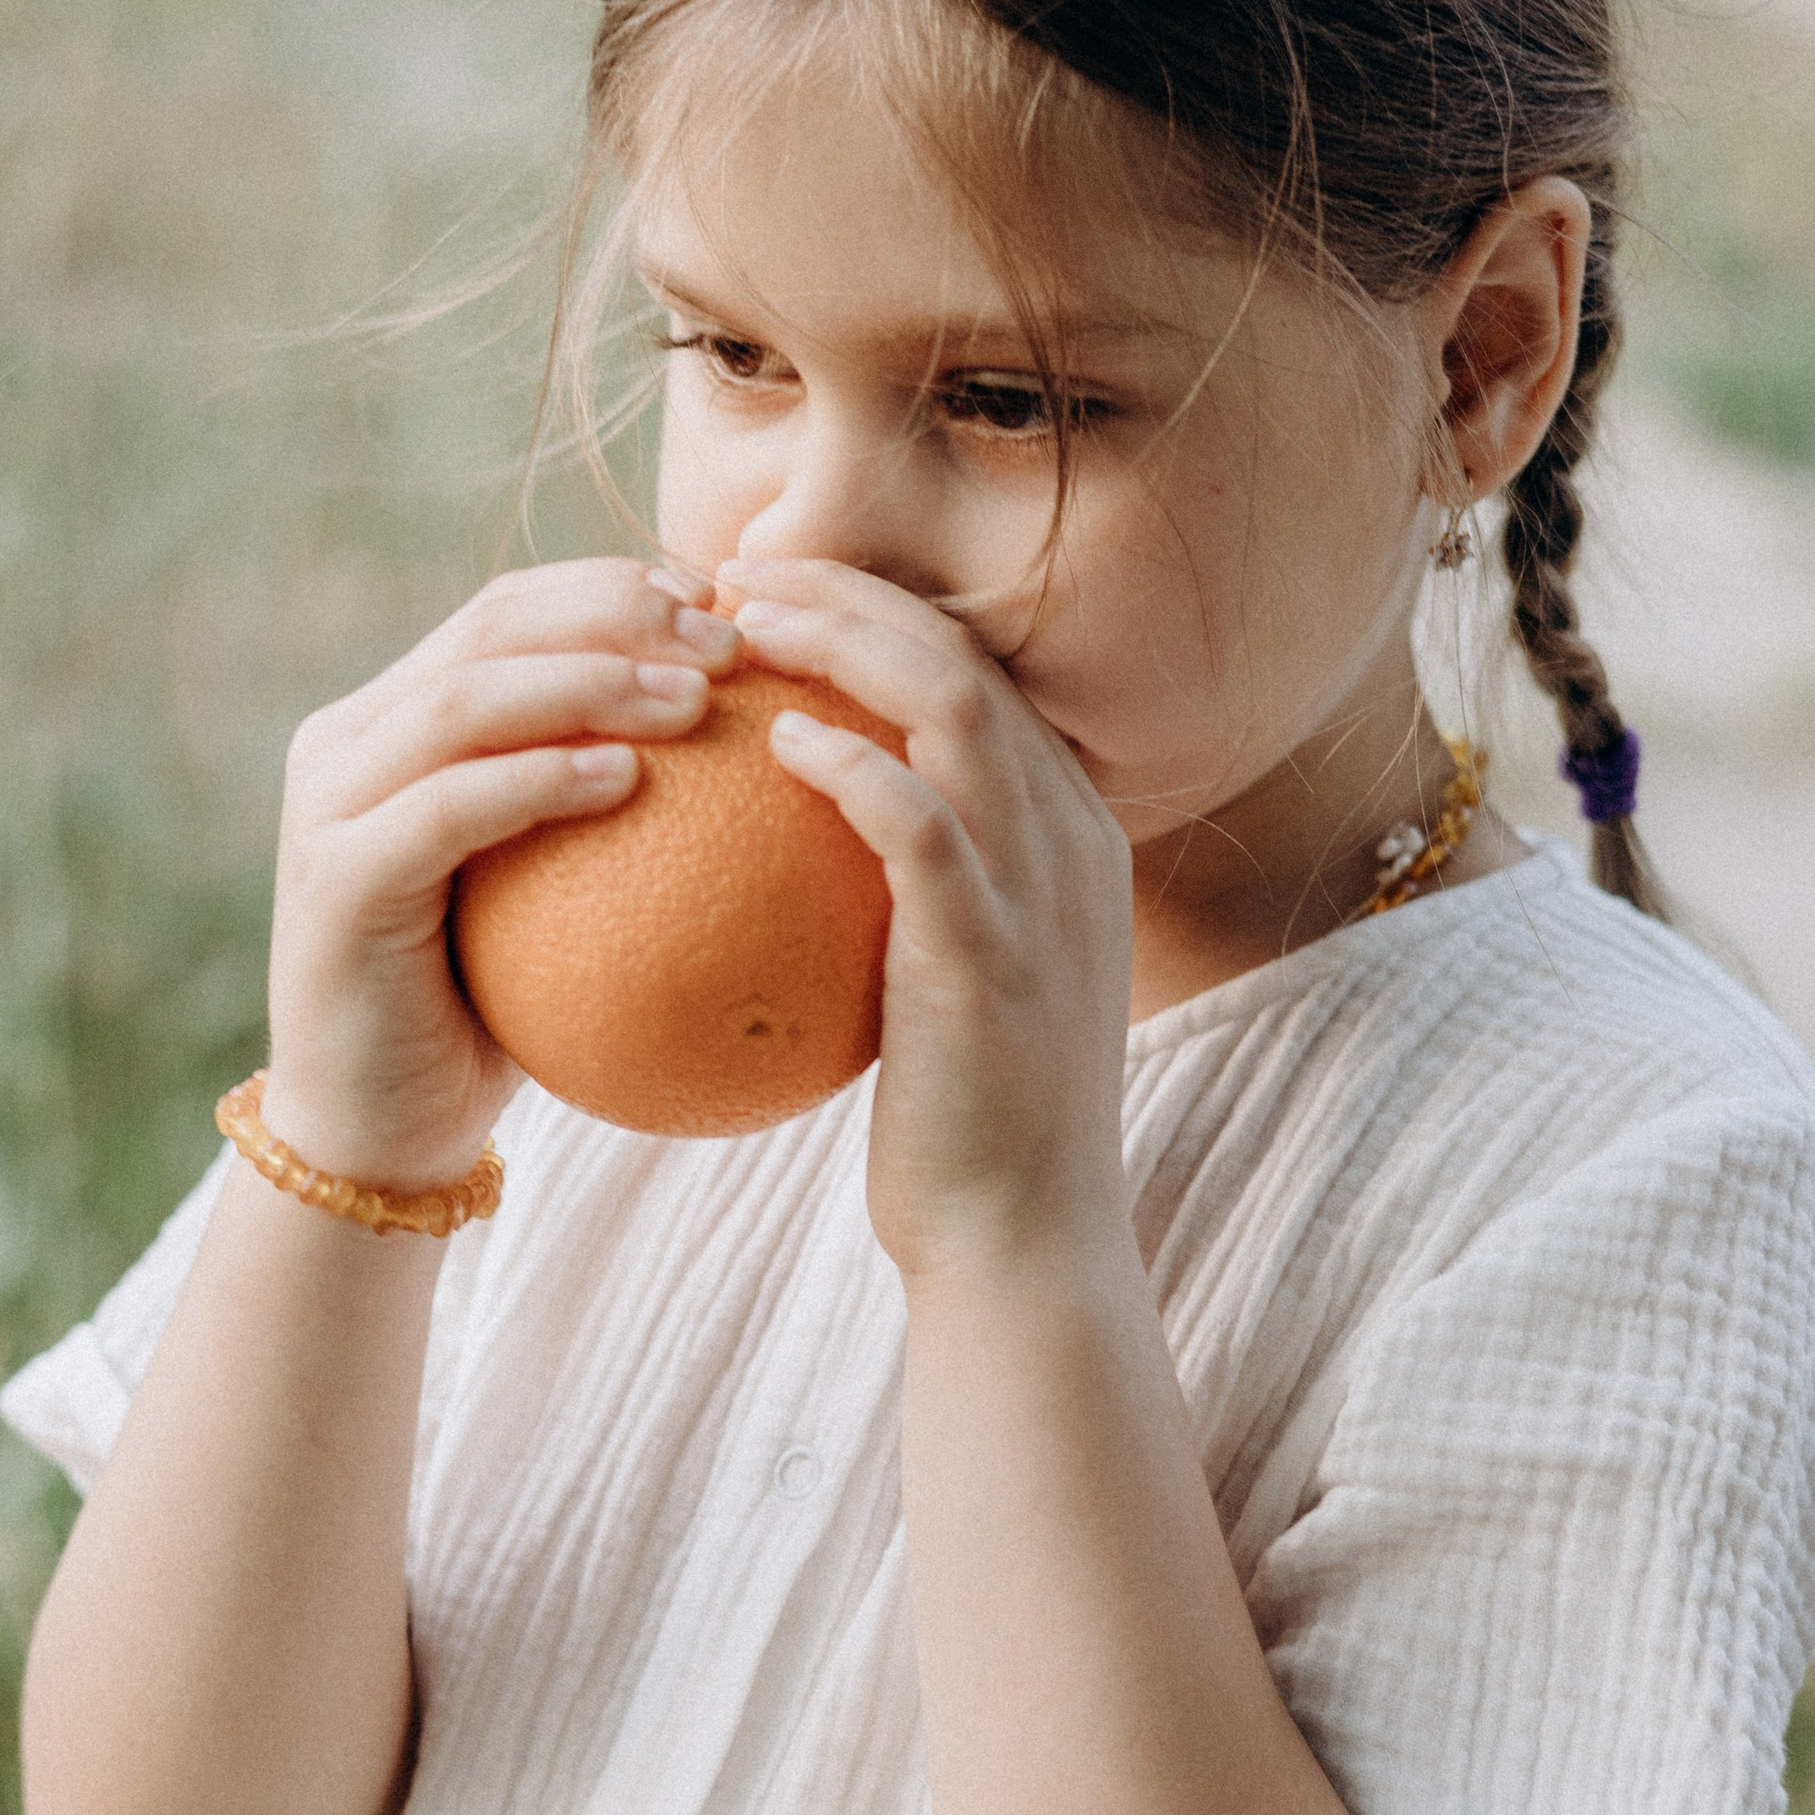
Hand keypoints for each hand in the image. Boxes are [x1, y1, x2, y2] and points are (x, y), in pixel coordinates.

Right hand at [264, 557, 738, 1186]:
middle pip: (490, 629)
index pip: (510, 612)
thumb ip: (609, 803)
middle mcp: (348, 742)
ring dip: (590, 685)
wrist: (383, 1134)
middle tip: (729, 641)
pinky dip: (538, 778)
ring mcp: (329, 806)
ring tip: (697, 700)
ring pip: (464, 701)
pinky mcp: (333, 881)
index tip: (725, 603)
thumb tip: (757, 742)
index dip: (616, 587)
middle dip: (617, 616)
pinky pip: (446, 806)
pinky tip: (629, 779)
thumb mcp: (560, 890)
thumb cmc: (494, 1013)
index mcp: (393, 721)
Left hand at [722, 559, 1134, 1277]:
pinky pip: (919, 824)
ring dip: (842, 643)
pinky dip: (849, 767)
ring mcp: (1044, 890)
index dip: (875, 610)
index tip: (770, 593)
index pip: (976, 671)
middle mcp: (1074, 837)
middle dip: (852, 592)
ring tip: (742, 622)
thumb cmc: (962, 1122)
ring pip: (955, 705)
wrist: (1020, 1240)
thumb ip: (908, 895)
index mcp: (1069, 830)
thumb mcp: (946, 980)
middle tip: (740, 574)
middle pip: (965, 657)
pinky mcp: (993, 952)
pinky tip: (775, 742)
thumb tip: (793, 842)